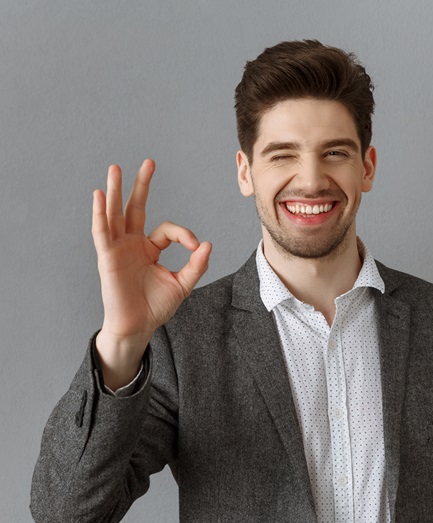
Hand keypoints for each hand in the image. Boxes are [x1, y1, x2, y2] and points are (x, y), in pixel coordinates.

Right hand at [92, 160, 211, 388]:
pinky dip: (100, 214)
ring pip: (115, 214)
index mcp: (149, 249)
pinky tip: (100, 195)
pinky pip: (102, 232)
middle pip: (135, 208)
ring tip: (115, 168)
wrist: (138, 326)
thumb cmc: (156, 307)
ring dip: (116, 191)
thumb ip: (196, 265)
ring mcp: (118, 249)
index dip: (184, 234)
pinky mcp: (108, 257)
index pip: (166, 229)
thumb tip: (208, 244)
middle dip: (141, 185)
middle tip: (149, 162)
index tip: (196, 247)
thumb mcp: (182, 284)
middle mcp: (132, 244)